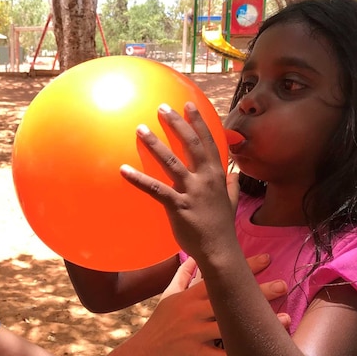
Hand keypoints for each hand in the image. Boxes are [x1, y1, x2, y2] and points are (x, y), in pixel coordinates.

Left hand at [120, 103, 237, 263]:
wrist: (219, 251)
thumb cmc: (221, 227)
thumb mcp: (230, 201)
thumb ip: (231, 186)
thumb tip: (233, 175)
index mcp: (217, 175)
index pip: (208, 142)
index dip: (198, 122)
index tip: (188, 105)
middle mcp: (206, 179)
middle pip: (191, 144)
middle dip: (177, 123)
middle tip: (162, 108)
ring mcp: (192, 191)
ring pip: (171, 162)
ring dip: (155, 144)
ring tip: (140, 129)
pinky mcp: (178, 206)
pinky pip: (155, 189)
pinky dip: (138, 179)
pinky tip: (123, 170)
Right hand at [130, 254, 288, 355]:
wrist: (144, 354)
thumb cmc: (159, 323)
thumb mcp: (168, 295)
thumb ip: (183, 275)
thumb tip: (194, 256)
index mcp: (189, 296)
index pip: (218, 278)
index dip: (242, 268)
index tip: (266, 260)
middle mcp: (193, 312)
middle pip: (228, 299)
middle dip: (256, 292)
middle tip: (283, 285)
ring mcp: (195, 333)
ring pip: (230, 327)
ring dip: (257, 324)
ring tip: (285, 320)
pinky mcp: (196, 354)